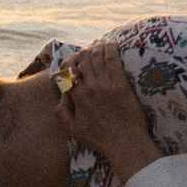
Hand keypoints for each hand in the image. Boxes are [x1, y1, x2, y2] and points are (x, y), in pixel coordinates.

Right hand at [60, 40, 155, 179]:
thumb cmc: (100, 139)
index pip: (67, 70)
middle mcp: (89, 87)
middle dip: (84, 52)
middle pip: (83, 59)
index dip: (69, 62)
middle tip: (90, 50)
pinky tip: (112, 43)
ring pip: (97, 56)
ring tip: (101, 44)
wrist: (125, 143)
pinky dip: (111, 48)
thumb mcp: (74, 130)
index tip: (74, 60)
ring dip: (97, 47)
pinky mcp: (121, 84)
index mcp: (77, 97)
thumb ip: (62, 113)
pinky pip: (113, 59)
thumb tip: (62, 97)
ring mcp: (105, 84)